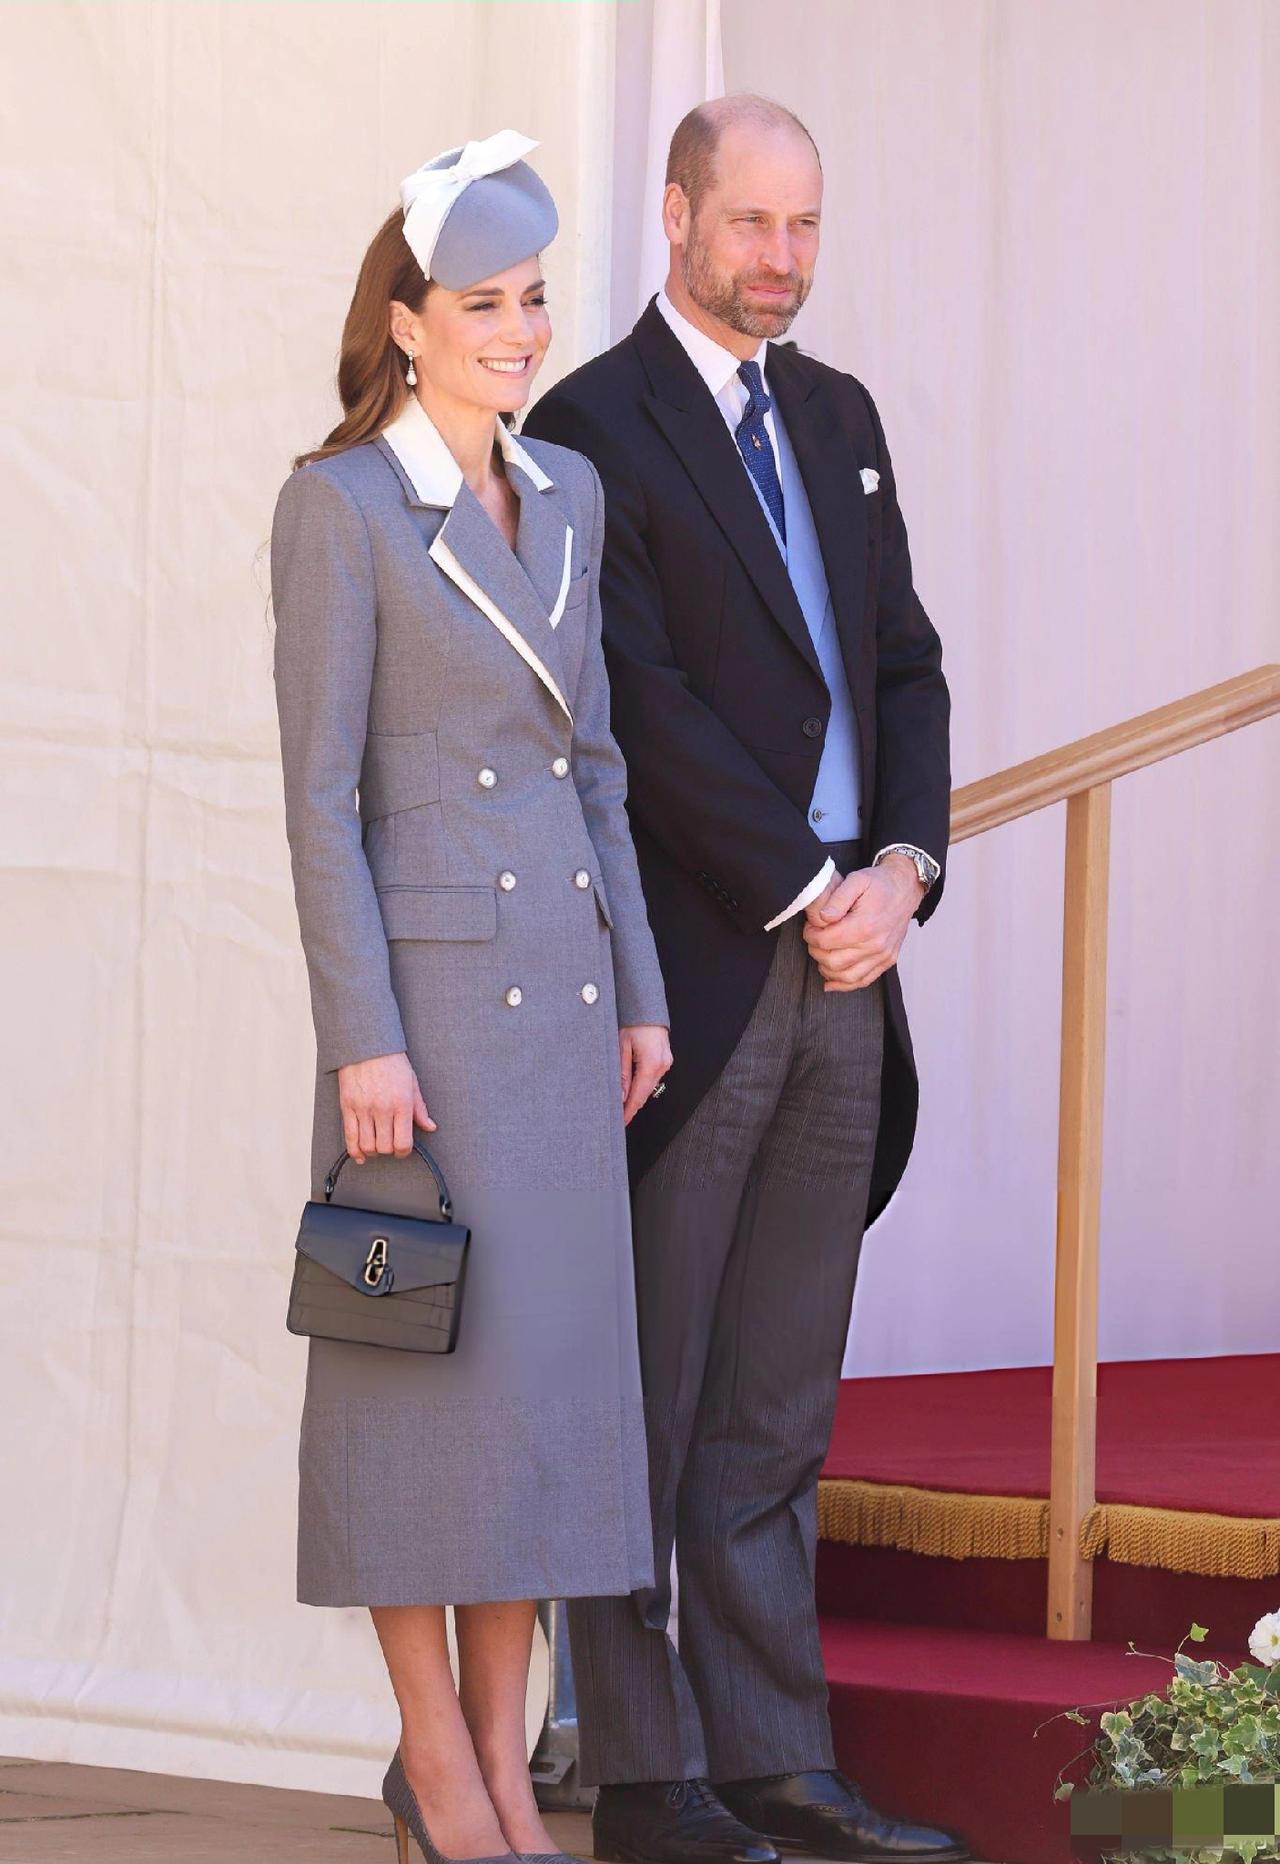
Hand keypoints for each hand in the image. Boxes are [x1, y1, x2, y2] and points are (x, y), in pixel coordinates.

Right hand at [336, 1051, 435, 1161]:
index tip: (403, 1150)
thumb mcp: (412, 1083)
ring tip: (376, 1147)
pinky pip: (349, 1137)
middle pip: (385, 1147)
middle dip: (389, 1151)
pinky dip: (355, 1151)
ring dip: (373, 1152)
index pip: (403, 1142)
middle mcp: (383, 1109)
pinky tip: (360, 1155)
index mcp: (402, 1104)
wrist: (367, 1045)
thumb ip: (420, 1109)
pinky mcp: (348, 1107)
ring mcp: (363, 1109)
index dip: (404, 1152)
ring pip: (367, 1145)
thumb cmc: (391, 1062)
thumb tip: (431, 1127)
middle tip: (390, 1146)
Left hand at [619, 1024, 673, 1125]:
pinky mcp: (665, 1059)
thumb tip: (620, 1096)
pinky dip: (642, 1086)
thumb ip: (621, 1074)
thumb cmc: (632, 1021)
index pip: (638, 1096)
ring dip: (636, 1096)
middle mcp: (662, 1065)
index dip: (628, 1111)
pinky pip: (652, 1078)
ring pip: (649, 1087)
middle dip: (631, 1106)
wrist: (647, 1006)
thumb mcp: (620, 1047)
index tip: (620, 1122)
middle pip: (645, 1094)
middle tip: (617, 1117)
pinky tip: (630, 1089)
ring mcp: (666, 1063)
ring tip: (620, 1105)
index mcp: (651, 1064)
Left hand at [802, 854, 924, 990]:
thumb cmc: (880, 884)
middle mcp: (875, 945)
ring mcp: (883, 955)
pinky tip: (831, 980)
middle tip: (814, 939)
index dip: (811, 935)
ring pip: (846, 976)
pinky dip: (845, 984)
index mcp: (864, 925)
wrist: (905, 889)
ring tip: (822, 955)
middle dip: (816, 951)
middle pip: (832, 961)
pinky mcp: (888, 960)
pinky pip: (864, 981)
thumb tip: (823, 917)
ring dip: (827, 969)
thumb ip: (837, 898)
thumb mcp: (856, 880)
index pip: (825, 941)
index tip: (810, 928)